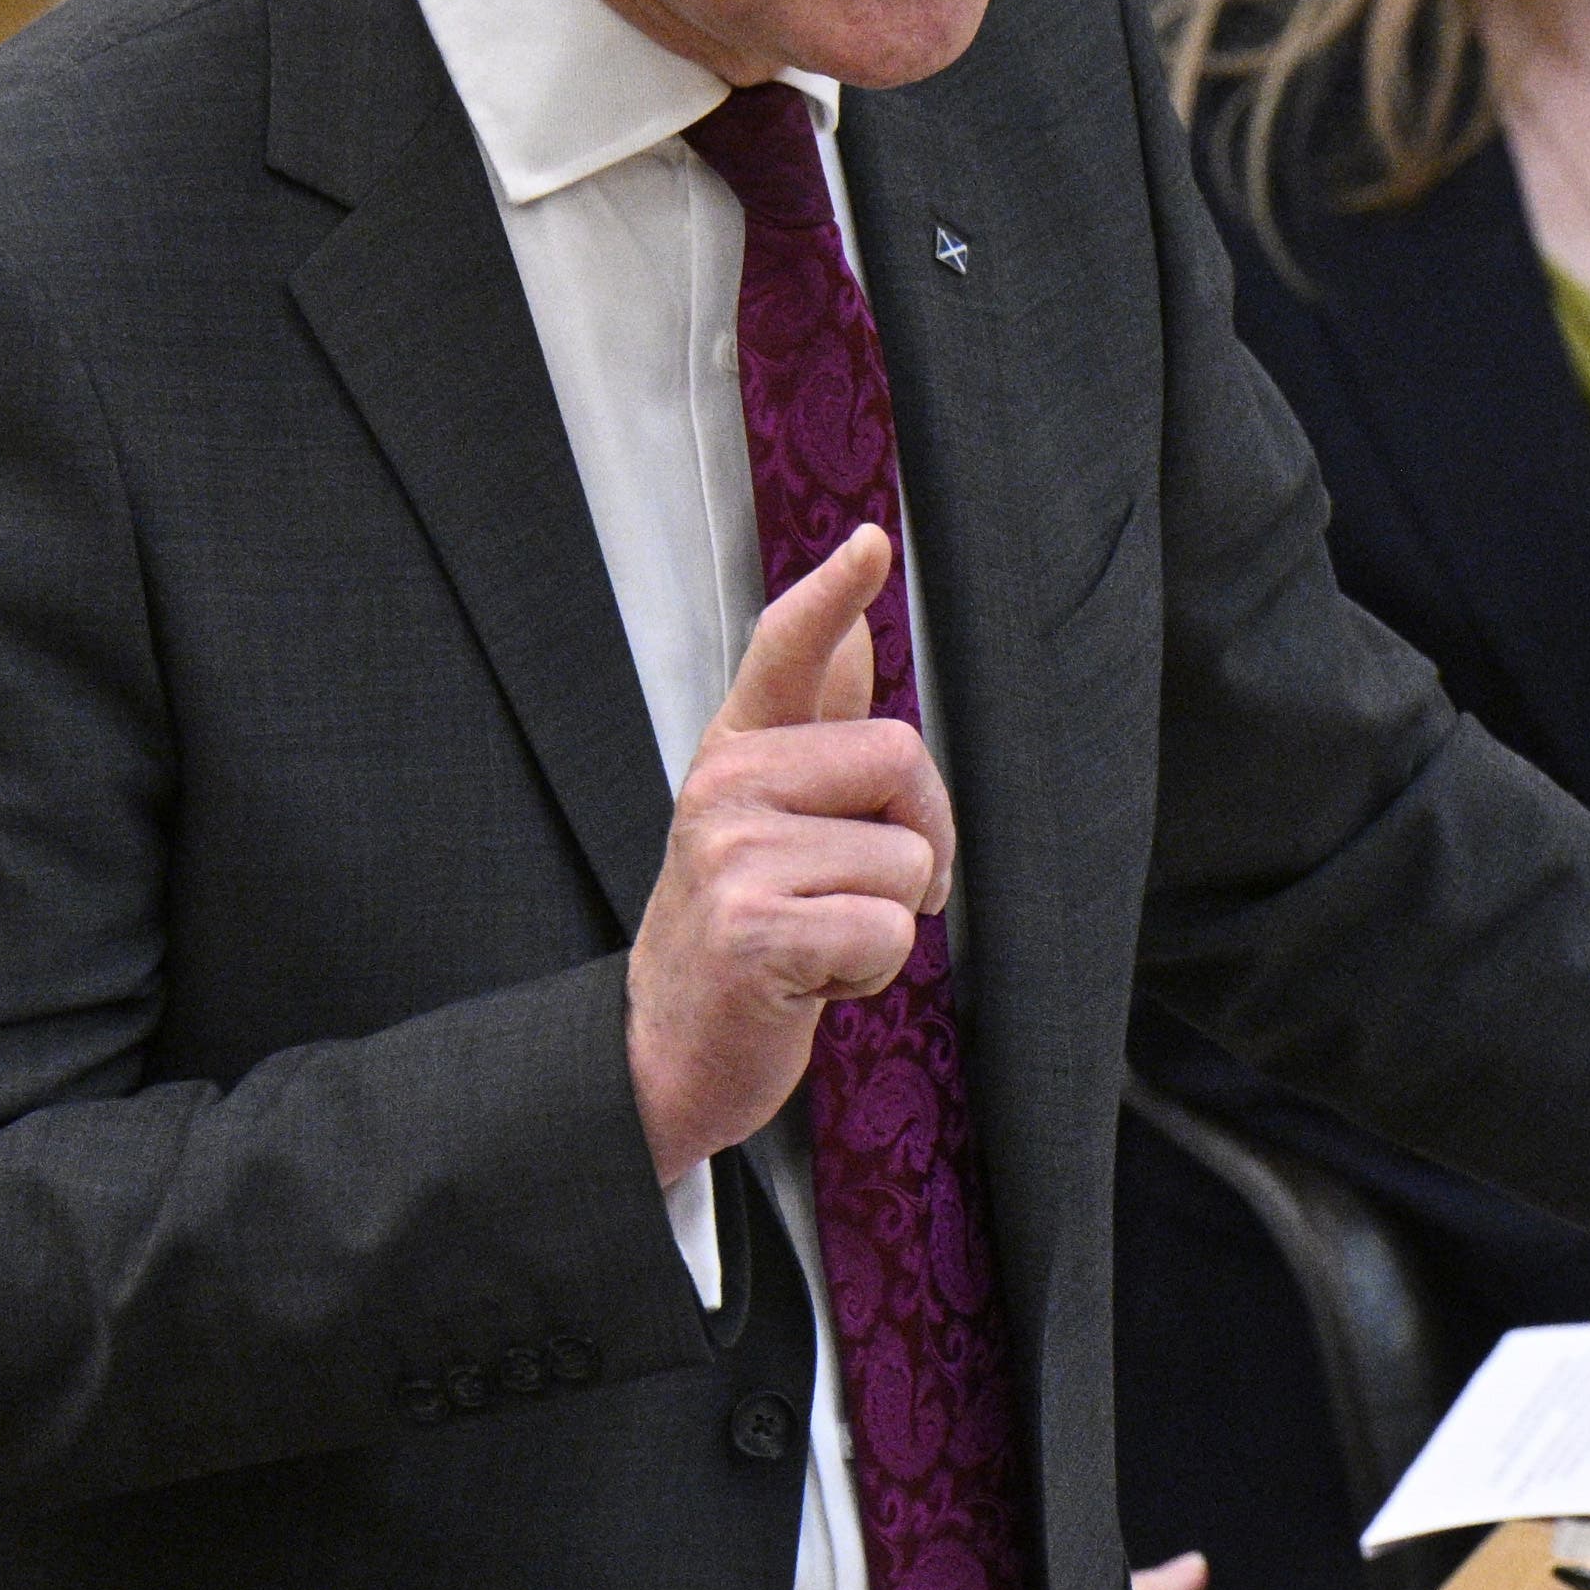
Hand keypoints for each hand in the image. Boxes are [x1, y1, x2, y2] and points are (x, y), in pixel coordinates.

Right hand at [622, 524, 956, 1185]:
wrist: (667, 1049)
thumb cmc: (742, 931)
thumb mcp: (768, 823)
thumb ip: (816, 735)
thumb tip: (861, 634)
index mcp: (737, 752)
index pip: (785, 650)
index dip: (831, 594)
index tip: (868, 541)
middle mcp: (725, 787)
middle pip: (904, 758)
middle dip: (921, 838)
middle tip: (865, 890)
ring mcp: (732, 857)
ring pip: (907, 860)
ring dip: (890, 920)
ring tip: (821, 939)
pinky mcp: (754, 931)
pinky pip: (886, 931)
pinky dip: (871, 971)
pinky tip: (813, 981)